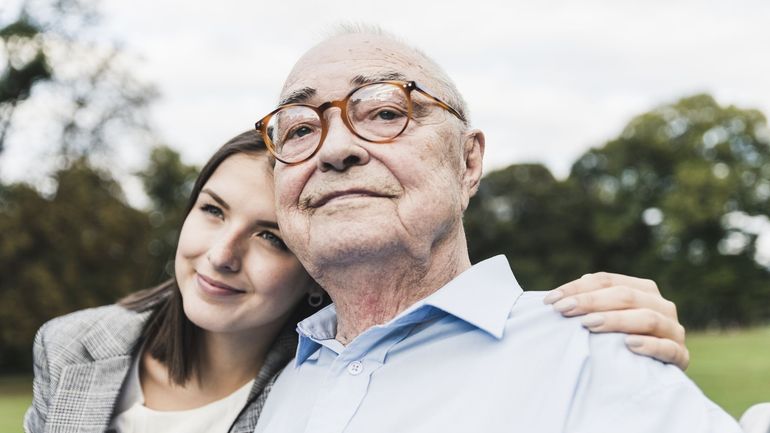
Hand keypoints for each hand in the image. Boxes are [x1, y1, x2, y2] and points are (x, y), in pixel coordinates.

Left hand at [543, 272, 688, 369]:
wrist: (655, 372)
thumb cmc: (620, 341)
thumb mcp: (607, 318)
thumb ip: (592, 303)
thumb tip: (566, 290)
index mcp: (643, 289)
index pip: (607, 280)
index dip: (577, 288)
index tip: (551, 300)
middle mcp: (661, 305)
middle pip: (625, 296)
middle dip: (591, 301)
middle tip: (564, 310)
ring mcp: (674, 329)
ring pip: (647, 318)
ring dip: (616, 320)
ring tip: (589, 324)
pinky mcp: (681, 355)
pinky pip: (668, 348)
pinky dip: (649, 345)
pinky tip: (629, 345)